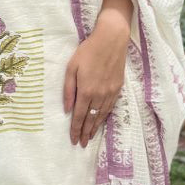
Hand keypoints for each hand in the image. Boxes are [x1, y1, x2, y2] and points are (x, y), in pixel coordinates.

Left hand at [63, 11, 129, 146]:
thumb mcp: (71, 67)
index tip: (73, 140)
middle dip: (85, 133)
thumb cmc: (87, 51)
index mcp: (86, 91)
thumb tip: (67, 109)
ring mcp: (110, 93)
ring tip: (90, 137)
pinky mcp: (118, 88)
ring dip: (95, 127)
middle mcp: (99, 95)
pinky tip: (101, 121)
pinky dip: (104, 117)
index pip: (79, 116)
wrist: (111, 40)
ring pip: (101, 116)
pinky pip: (110, 108)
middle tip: (82, 144)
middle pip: (91, 119)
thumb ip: (68, 90)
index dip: (76, 129)